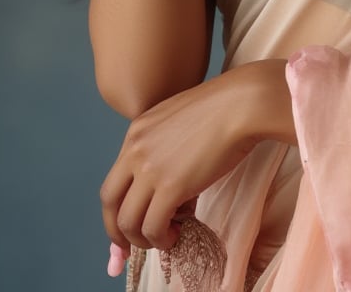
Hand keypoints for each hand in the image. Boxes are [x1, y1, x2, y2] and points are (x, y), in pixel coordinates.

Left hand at [100, 60, 293, 252]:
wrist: (241, 105)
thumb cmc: (223, 109)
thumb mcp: (180, 122)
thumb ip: (166, 149)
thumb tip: (171, 189)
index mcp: (137, 132)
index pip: (114, 178)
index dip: (117, 207)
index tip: (126, 227)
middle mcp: (135, 150)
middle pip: (110, 202)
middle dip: (117, 231)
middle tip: (131, 246)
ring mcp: (150, 169)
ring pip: (127, 221)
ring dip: (143, 239)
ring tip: (166, 238)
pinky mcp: (170, 187)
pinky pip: (153, 228)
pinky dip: (162, 240)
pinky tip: (177, 235)